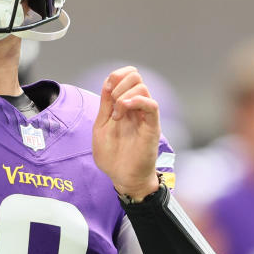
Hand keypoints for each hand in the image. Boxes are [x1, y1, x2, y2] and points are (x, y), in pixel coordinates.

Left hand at [92, 66, 160, 198]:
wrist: (122, 177)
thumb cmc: (112, 156)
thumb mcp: (101, 126)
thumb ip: (105, 105)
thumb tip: (108, 82)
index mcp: (124, 105)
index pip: (127, 76)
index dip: (116, 76)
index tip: (107, 91)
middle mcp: (136, 107)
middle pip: (136, 76)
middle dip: (119, 83)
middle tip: (112, 104)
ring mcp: (145, 116)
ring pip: (142, 87)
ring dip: (124, 95)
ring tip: (117, 115)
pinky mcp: (152, 127)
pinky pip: (152, 105)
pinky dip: (137, 101)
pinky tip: (124, 111)